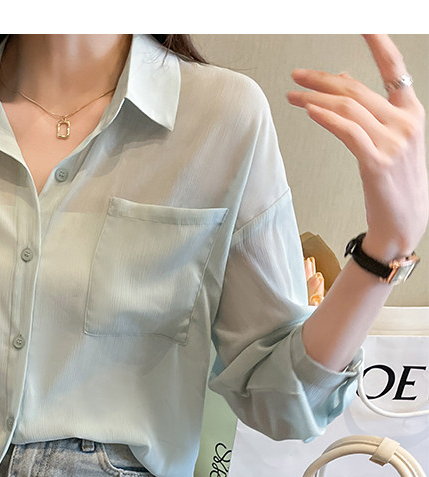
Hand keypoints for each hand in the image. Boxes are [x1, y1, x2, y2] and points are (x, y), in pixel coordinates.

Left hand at [287, 34, 427, 261]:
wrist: (403, 225)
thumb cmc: (393, 186)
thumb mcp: (389, 144)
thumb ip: (371, 114)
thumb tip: (344, 83)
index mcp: (412, 113)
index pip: (395, 69)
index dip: (379, 43)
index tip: (364, 22)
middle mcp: (405, 123)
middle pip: (358, 89)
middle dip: (322, 79)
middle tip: (297, 74)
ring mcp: (394, 142)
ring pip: (349, 108)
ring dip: (315, 98)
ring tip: (292, 95)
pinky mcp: (378, 162)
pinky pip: (348, 131)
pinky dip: (326, 118)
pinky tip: (309, 111)